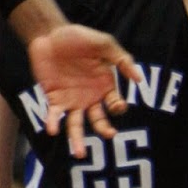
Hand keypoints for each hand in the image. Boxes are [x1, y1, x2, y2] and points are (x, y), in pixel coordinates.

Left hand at [28, 22, 138, 156]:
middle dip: (104, 129)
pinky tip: (52, 129)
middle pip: (99, 121)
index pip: (115, 105)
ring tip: (79, 154)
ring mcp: (72, 101)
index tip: (118, 105)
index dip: (118, 107)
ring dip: (77, 139)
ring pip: (77, 126)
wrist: (48, 34)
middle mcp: (90, 98)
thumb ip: (121, 59)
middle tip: (109, 134)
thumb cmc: (77, 37)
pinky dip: (53, 123)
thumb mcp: (102, 43)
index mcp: (105, 86)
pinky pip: (54, 116)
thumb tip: (139, 79)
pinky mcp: (54, 99)